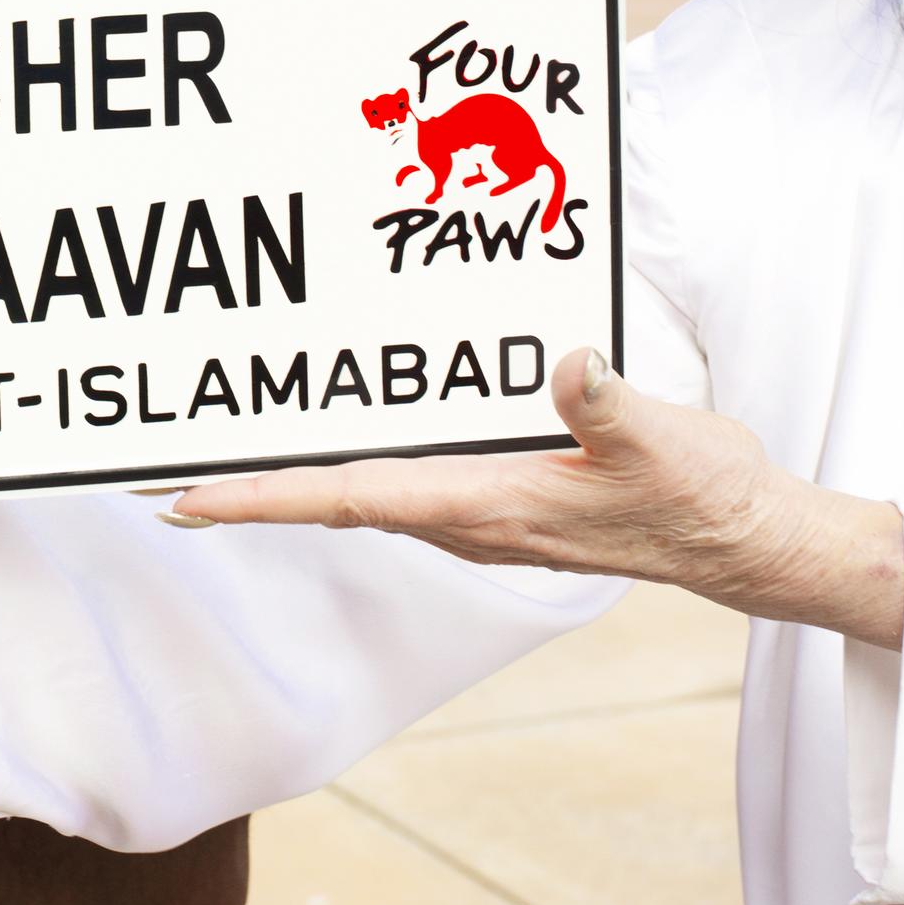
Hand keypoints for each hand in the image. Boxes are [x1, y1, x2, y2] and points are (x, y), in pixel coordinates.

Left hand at [171, 348, 903, 647]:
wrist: (742, 539)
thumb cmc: (701, 494)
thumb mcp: (663, 439)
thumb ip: (611, 405)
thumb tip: (569, 366)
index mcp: (487, 505)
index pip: (351, 499)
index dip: (265, 498)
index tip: (190, 499)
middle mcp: (468, 517)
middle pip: (330, 503)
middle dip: (247, 495)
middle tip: (161, 485)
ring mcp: (480, 511)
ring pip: (357, 496)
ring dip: (287, 483)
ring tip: (217, 466)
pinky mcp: (500, 496)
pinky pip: (397, 484)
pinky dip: (344, 469)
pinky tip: (332, 443)